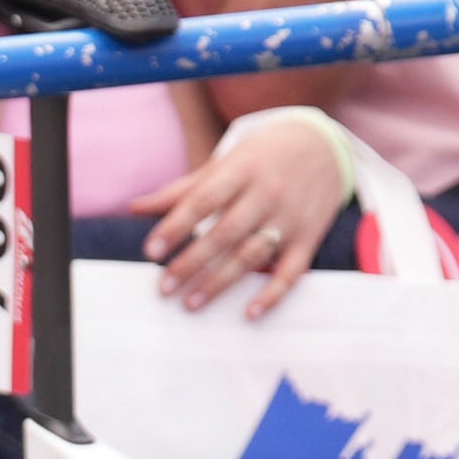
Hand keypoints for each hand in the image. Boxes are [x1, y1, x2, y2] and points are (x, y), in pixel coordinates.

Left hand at [136, 107, 358, 316]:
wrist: (324, 146)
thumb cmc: (263, 157)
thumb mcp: (225, 162)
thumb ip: (183, 189)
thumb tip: (134, 209)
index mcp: (242, 169)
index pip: (203, 200)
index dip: (175, 226)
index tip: (151, 251)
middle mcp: (267, 192)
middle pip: (225, 232)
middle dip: (192, 263)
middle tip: (164, 288)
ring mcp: (290, 216)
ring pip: (252, 255)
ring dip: (220, 282)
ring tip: (191, 303)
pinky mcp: (309, 237)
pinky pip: (291, 270)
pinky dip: (273, 294)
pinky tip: (250, 312)